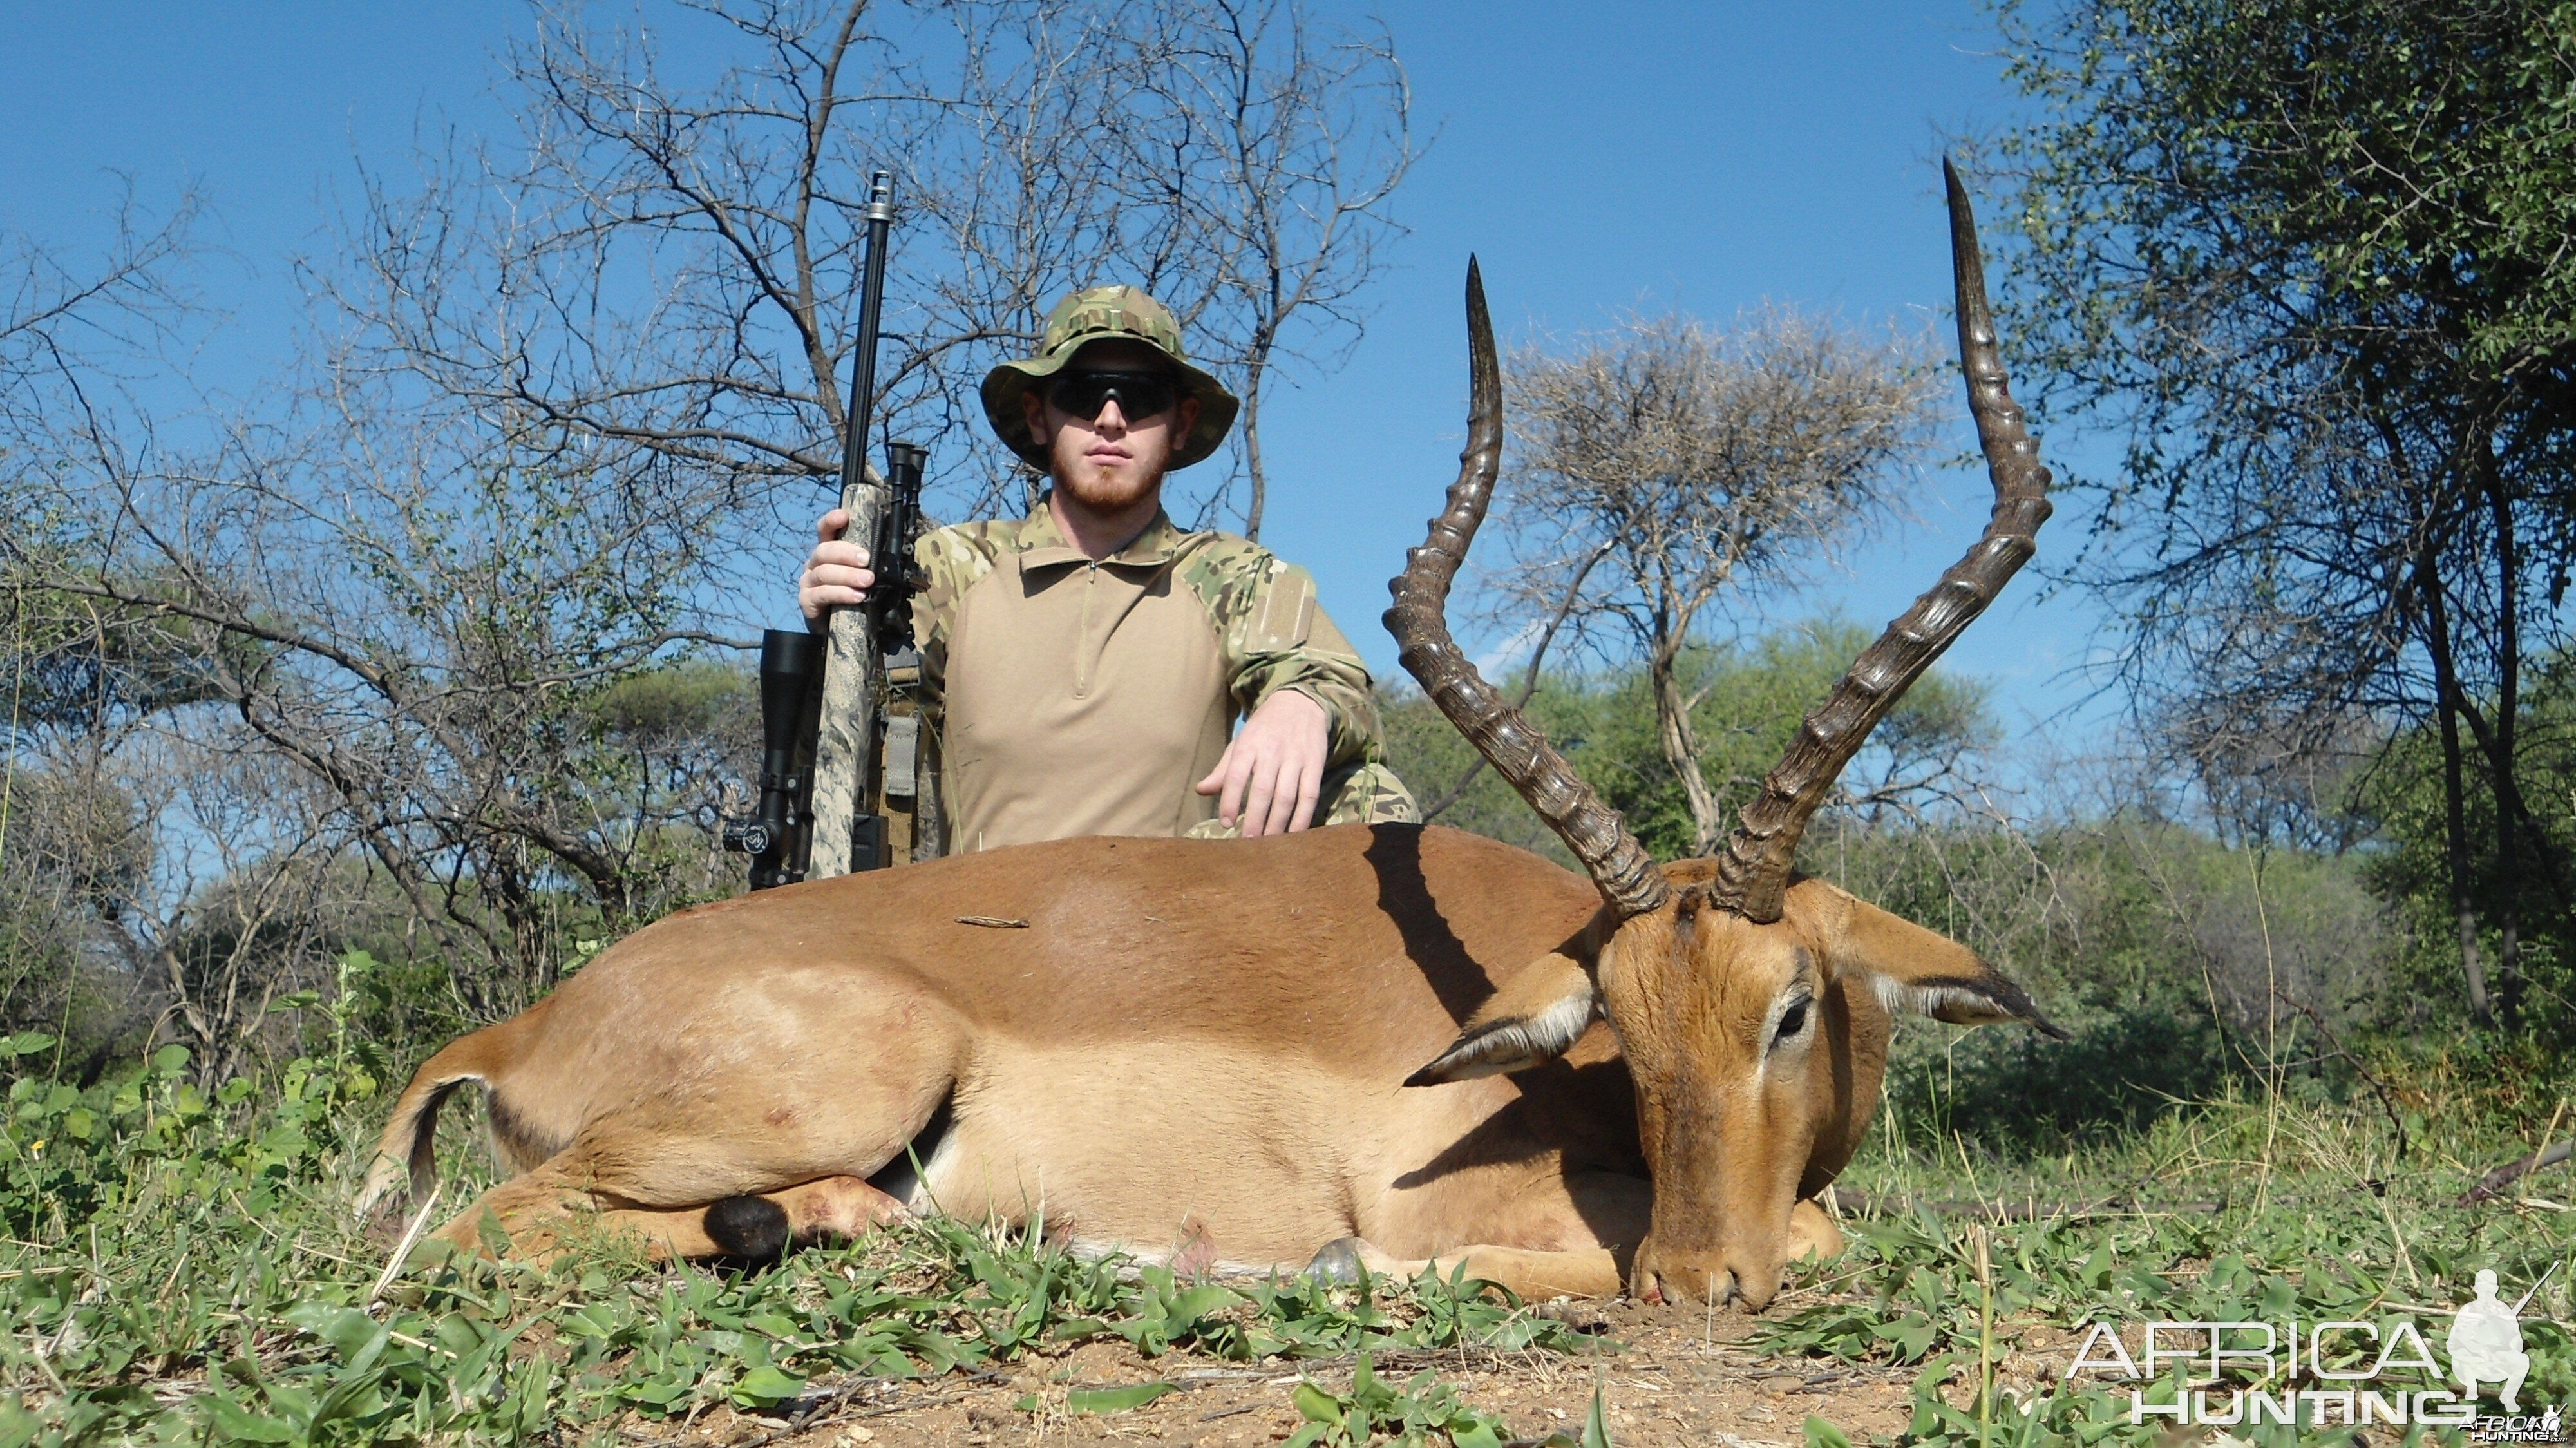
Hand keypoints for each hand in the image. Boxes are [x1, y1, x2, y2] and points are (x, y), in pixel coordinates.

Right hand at [798, 508, 874, 626]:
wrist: (836, 628)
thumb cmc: (851, 596)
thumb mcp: (860, 577)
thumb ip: (868, 565)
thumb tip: (894, 556)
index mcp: (828, 553)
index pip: (824, 531)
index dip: (831, 521)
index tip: (845, 516)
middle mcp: (814, 564)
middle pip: (824, 550)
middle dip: (846, 552)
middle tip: (866, 560)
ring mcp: (808, 582)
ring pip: (824, 572)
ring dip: (848, 575)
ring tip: (868, 581)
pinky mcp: (807, 601)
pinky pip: (822, 594)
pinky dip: (841, 594)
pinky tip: (857, 597)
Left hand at [1196, 689, 1328, 836]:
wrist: (1300, 703)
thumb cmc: (1264, 729)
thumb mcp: (1241, 742)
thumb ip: (1223, 769)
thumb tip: (1201, 791)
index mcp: (1248, 745)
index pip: (1235, 774)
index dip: (1229, 800)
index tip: (1225, 823)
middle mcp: (1272, 751)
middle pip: (1263, 790)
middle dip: (1254, 819)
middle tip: (1247, 842)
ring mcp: (1296, 758)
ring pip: (1287, 796)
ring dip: (1277, 823)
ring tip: (1268, 844)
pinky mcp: (1315, 764)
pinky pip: (1309, 796)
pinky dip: (1302, 818)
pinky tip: (1294, 835)